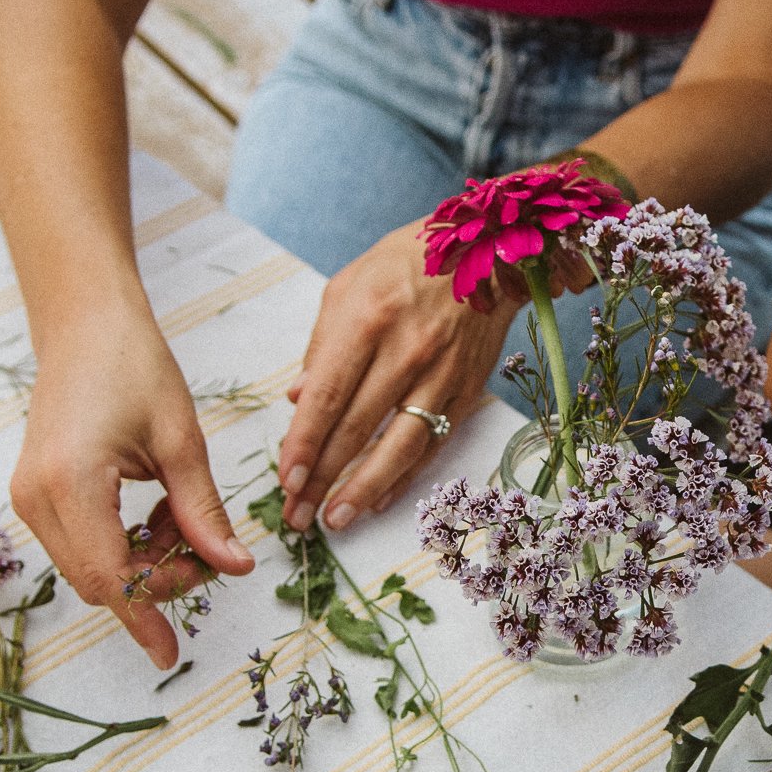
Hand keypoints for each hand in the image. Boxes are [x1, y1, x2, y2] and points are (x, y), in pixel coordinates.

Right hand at [10, 304, 253, 668]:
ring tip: (184, 519)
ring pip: (90, 567)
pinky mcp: (36, 493)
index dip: (144, 617)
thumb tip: (235, 567)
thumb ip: (203, 512)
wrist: (84, 323)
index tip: (171, 653)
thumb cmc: (134, 367)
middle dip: (157, 582)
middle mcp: (36, 498)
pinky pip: (82, 544)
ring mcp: (29, 497)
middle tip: (209, 555)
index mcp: (71, 483)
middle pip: (98, 581)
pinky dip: (126, 544)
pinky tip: (159, 512)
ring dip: (144, 562)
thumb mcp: (183, 441)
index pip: (109, 577)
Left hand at [279, 222, 506, 533]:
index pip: (327, 397)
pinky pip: (433, 444)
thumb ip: (320, 346)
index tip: (286, 479)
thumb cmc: (406, 262)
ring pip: (399, 448)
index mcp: (367, 319)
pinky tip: (380, 500)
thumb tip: (298, 401)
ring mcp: (442, 374)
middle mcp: (406, 350)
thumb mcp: (349, 286)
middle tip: (296, 515)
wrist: (486, 250)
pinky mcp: (467, 390)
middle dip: (322, 479)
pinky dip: (405, 477)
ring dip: (363, 491)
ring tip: (334, 521)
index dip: (303, 444)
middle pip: (356, 429)